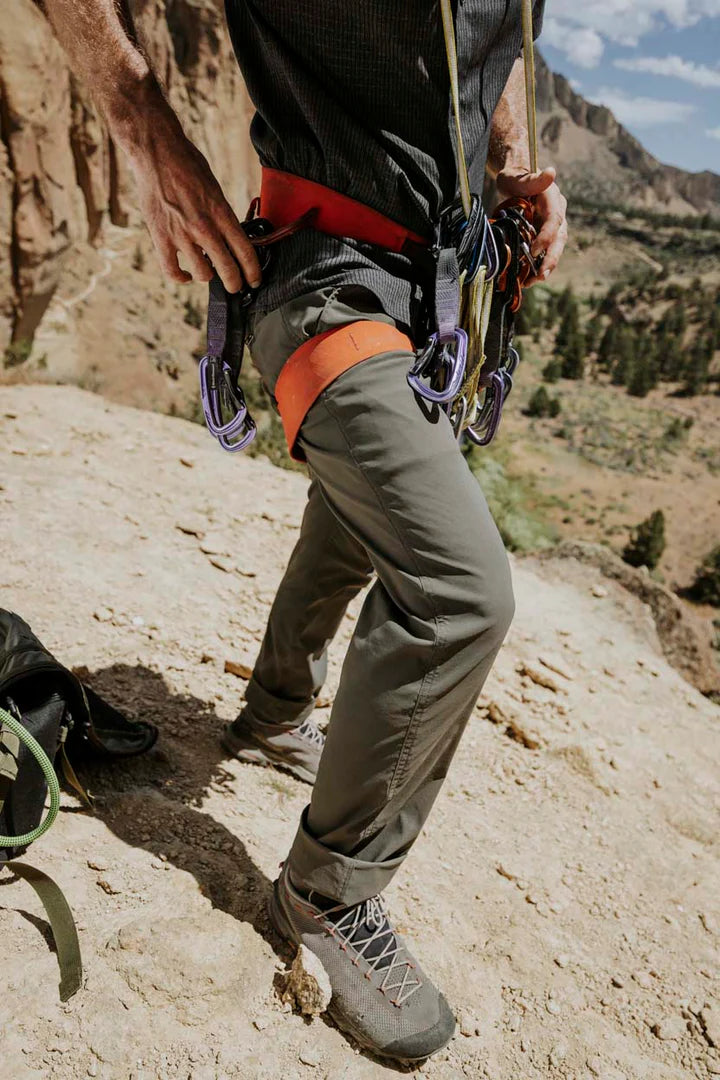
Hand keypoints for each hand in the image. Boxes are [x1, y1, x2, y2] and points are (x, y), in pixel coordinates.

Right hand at [129, 116, 260, 292]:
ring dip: (207, 275)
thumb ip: (221, 215)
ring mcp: (181, 234)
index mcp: (221, 213)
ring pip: (202, 274)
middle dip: (235, 283)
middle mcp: (204, 227)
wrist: (157, 152)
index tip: (254, 280)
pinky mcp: (161, 237)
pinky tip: (185, 274)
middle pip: (227, 269)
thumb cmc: (187, 165)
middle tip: (236, 286)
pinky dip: (181, 277)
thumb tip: (228, 237)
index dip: (253, 272)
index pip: (245, 251)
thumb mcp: (214, 189)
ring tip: (206, 269)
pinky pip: (172, 271)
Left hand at [495, 165, 567, 284]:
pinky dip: (537, 266)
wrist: (516, 183)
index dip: (546, 237)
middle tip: (541, 276)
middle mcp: (558, 214)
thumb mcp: (518, 178)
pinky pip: (545, 253)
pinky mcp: (546, 236)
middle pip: (559, 239)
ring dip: (545, 266)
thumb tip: (551, 173)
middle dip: (551, 259)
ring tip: (533, 281)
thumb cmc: (515, 179)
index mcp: (553, 200)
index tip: (532, 251)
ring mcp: (553, 227)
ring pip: (554, 249)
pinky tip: (527, 279)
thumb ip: (532, 179)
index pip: (554, 220)